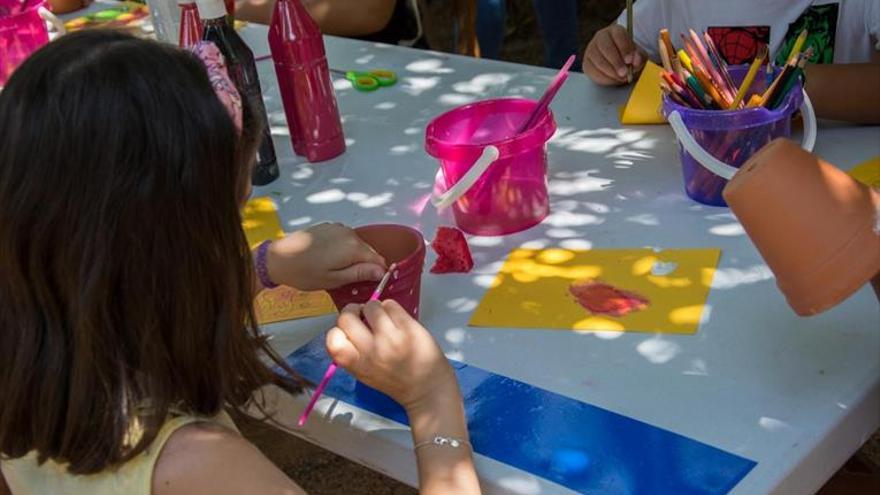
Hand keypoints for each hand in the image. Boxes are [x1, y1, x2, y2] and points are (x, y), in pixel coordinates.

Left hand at [266, 223, 385, 290]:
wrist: (278, 259)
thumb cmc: (304, 273)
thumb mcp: (334, 279)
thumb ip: (360, 273)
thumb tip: (381, 271)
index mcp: (353, 248)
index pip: (378, 260)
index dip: (376, 273)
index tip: (368, 284)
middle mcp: (349, 234)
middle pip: (368, 252)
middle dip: (364, 265)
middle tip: (348, 280)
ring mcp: (338, 228)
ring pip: (357, 245)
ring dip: (353, 257)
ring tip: (336, 269)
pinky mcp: (329, 227)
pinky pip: (345, 239)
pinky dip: (343, 249)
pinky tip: (329, 258)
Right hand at [325, 301, 457, 412]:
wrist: (428, 390)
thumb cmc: (396, 380)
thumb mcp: (366, 373)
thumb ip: (355, 352)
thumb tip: (353, 321)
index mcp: (357, 365)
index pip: (332, 340)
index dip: (337, 330)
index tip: (349, 330)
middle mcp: (371, 351)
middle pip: (346, 317)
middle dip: (353, 310)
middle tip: (363, 315)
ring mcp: (391, 338)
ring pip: (371, 306)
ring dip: (375, 308)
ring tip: (384, 318)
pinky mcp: (409, 328)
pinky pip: (391, 304)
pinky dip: (391, 307)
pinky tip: (397, 319)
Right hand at [582, 24, 645, 85]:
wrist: (619, 64)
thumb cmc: (628, 57)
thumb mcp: (638, 55)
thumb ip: (639, 57)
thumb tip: (635, 61)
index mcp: (615, 31)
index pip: (618, 35)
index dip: (624, 48)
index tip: (629, 60)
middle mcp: (600, 37)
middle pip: (605, 47)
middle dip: (615, 62)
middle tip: (624, 73)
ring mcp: (591, 50)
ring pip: (598, 60)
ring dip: (610, 72)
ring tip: (620, 78)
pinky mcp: (586, 63)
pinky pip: (592, 71)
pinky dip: (604, 78)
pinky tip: (613, 80)